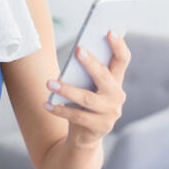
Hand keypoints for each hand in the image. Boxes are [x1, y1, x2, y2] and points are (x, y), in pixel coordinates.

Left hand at [44, 30, 130, 148]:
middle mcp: (117, 95)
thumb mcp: (87, 87)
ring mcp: (111, 112)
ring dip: (66, 89)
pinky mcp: (100, 127)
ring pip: (87, 98)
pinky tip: (46, 103)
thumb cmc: (83, 104)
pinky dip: (59, 109)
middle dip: (91, 63)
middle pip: (104, 76)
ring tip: (49, 83)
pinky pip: (77, 116)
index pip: (122, 60)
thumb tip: (72, 58)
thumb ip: (84, 74)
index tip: (110, 31)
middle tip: (77, 50)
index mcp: (116, 81)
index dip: (118, 45)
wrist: (85, 136)